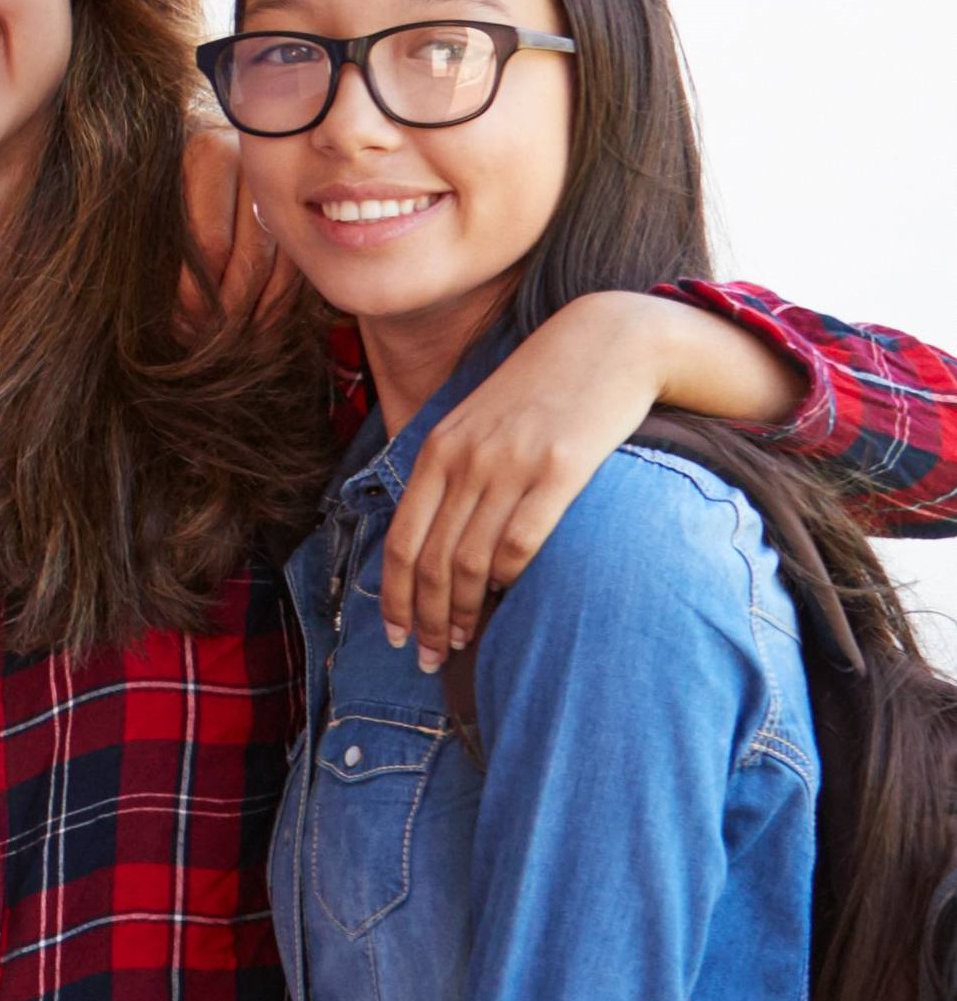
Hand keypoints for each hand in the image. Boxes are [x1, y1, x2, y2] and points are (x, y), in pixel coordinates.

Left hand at [388, 289, 687, 663]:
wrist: (607, 342)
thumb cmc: (541, 392)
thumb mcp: (477, 424)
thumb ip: (452, 474)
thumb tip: (433, 543)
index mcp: (437, 451)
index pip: (399, 542)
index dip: (393, 598)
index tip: (395, 637)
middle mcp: (465, 460)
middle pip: (429, 562)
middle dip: (424, 620)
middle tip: (429, 658)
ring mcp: (510, 464)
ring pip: (470, 562)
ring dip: (462, 613)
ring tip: (463, 642)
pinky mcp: (561, 468)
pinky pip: (521, 542)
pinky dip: (509, 580)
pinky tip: (508, 599)